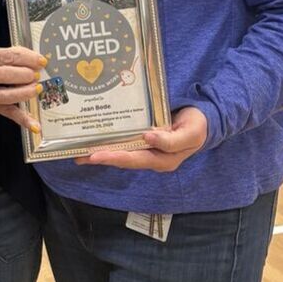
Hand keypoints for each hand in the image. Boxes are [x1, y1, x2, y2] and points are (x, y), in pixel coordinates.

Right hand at [0, 44, 45, 132]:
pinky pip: (7, 113)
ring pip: (8, 95)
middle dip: (27, 74)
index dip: (26, 58)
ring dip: (26, 92)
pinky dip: (23, 119)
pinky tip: (34, 125)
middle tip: (37, 74)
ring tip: (36, 88)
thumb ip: (1, 54)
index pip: (6, 56)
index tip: (39, 60)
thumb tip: (29, 58)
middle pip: (6, 75)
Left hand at [76, 105, 208, 172]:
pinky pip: (124, 145)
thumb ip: (172, 140)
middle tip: (80, 156)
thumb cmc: (197, 126)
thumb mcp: (191, 133)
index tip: (98, 154)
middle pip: (123, 159)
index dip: (116, 157)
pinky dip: (109, 144)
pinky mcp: (143, 142)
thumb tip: (148, 137)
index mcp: (163, 160)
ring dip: (100, 153)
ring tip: (79, 153)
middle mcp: (152, 158)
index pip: (136, 159)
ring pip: (121, 154)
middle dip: (101, 158)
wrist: (203, 122)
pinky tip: (94, 141)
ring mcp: (147, 151)